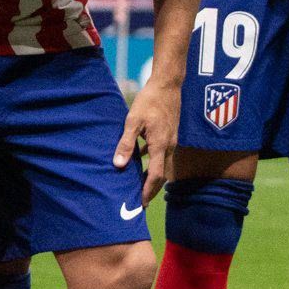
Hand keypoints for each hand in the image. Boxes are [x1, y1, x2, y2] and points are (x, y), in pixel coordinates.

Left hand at [112, 77, 178, 204]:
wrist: (168, 85)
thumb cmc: (149, 101)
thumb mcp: (133, 121)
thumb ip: (126, 144)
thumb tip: (118, 165)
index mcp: (160, 145)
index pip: (156, 176)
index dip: (148, 191)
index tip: (141, 204)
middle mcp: (169, 146)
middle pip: (162, 175)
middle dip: (151, 190)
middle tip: (141, 202)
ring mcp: (171, 141)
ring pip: (162, 165)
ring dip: (152, 177)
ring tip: (139, 185)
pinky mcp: (169, 135)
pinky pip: (161, 154)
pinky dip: (152, 162)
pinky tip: (141, 161)